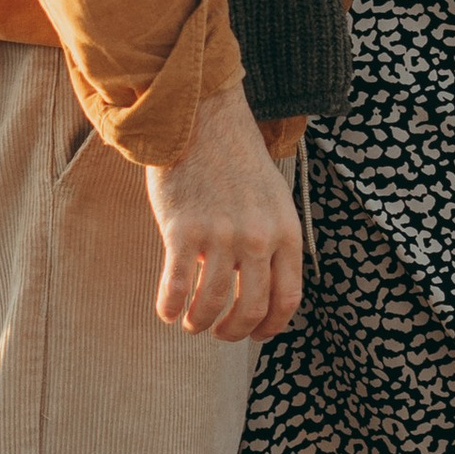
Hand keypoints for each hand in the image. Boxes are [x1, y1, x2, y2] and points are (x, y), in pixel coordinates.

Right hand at [143, 82, 304, 340]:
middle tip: (218, 333)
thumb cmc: (236, 161)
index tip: (254, 334)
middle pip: (251, 309)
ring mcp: (221, 234)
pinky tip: (167, 311)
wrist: (203, 119)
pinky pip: (176, 286)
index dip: (270, 327)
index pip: (288, 298)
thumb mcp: (273, 199)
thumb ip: (272, 242)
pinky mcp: (183, 228)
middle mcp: (258, 237)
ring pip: (213, 303)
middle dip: (233, 332)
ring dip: (200, 322)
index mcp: (286, 231)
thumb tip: (261, 292)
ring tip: (192, 323)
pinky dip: (170, 307)